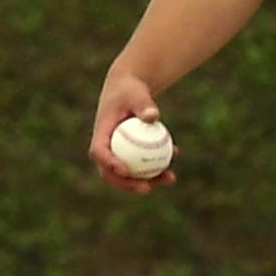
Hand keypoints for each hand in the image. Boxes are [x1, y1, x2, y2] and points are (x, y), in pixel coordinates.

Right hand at [88, 68, 173, 188]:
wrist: (130, 88)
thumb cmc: (131, 89)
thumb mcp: (137, 93)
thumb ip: (143, 104)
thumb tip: (153, 117)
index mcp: (100, 133)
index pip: (99, 152)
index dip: (109, 164)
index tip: (126, 170)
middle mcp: (106, 146)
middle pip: (110, 172)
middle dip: (127, 185)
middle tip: (147, 188)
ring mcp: (118, 152)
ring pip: (131, 173)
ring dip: (150, 179)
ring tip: (171, 178)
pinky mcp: (131, 152)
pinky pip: (144, 164)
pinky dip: (159, 164)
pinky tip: (176, 155)